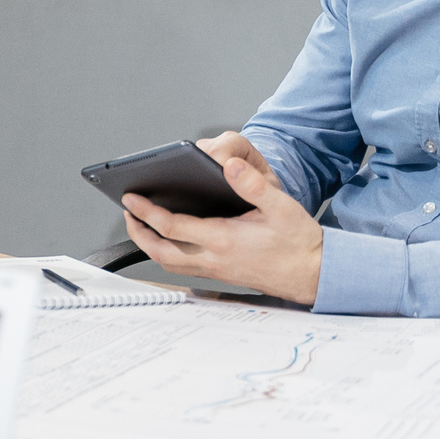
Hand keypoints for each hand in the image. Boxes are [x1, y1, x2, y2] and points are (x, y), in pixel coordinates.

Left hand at [123, 132, 323, 305]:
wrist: (312, 273)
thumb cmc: (298, 241)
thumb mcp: (282, 206)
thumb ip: (253, 185)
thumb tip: (230, 165)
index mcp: (224, 239)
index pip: (172, 227)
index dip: (147, 212)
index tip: (131, 197)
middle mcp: (213, 258)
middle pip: (159, 250)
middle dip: (137, 231)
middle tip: (127, 211)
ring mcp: (214, 269)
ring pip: (167, 261)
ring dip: (148, 243)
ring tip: (138, 222)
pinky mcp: (218, 273)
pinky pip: (181, 266)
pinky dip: (165, 252)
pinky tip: (165, 238)